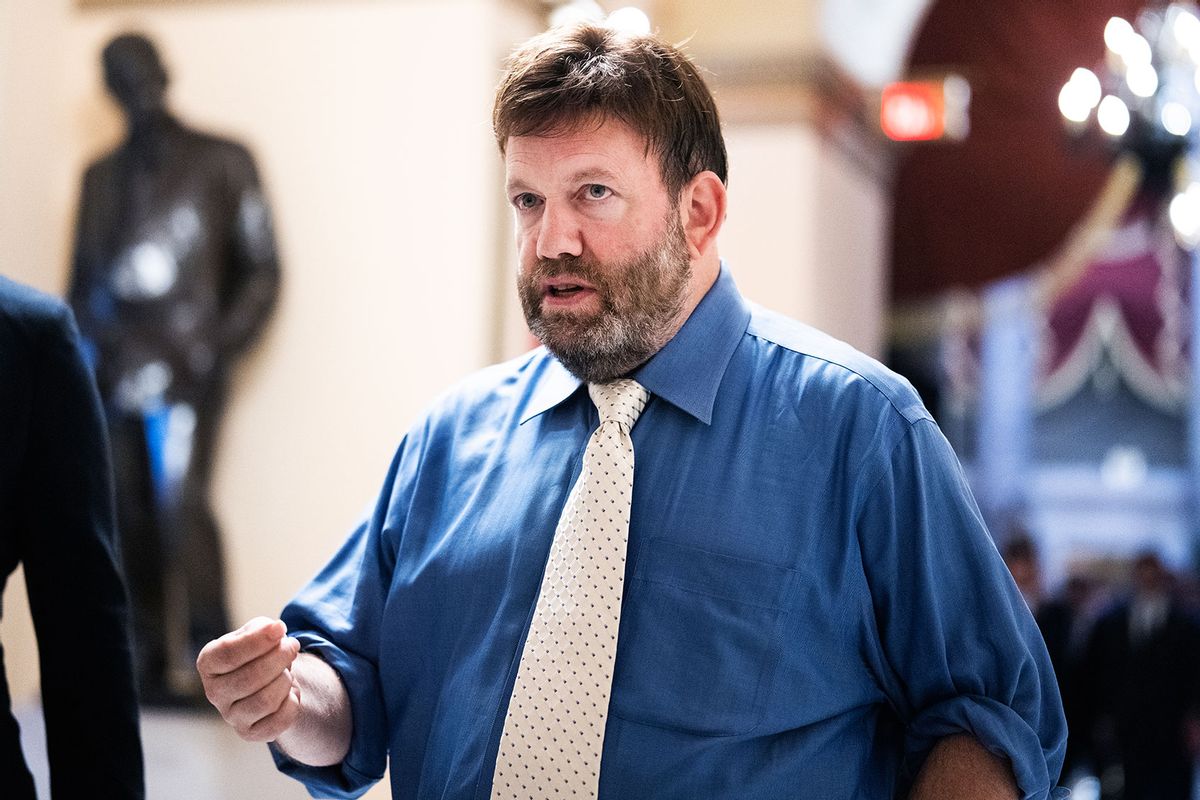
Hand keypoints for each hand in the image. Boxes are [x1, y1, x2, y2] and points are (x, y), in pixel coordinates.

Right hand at [197, 616, 301, 741]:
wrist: (268, 679)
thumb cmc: (259, 651)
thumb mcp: (257, 632)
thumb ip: (263, 628)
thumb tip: (276, 630)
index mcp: (209, 663)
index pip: (228, 654)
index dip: (257, 640)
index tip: (280, 628)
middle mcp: (214, 692)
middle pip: (250, 678)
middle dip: (279, 658)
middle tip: (292, 646)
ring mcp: (231, 716)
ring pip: (265, 701)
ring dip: (285, 680)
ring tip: (287, 671)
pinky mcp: (250, 733)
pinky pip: (279, 721)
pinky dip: (292, 702)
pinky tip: (289, 693)